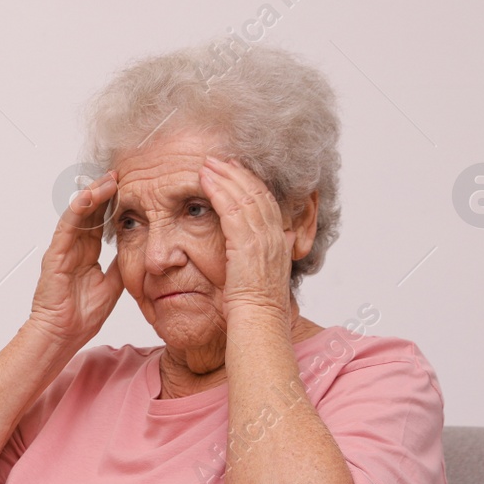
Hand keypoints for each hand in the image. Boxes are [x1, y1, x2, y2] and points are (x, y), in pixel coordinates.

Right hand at [27, 170, 124, 348]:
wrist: (63, 335)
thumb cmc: (81, 316)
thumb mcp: (113, 284)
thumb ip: (121, 263)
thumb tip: (139, 247)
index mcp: (87, 253)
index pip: (101, 220)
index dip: (114, 203)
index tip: (130, 187)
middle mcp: (74, 247)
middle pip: (90, 211)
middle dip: (105, 191)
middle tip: (121, 173)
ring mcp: (63, 249)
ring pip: (79, 213)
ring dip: (94, 194)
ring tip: (109, 178)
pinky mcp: (55, 254)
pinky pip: (67, 226)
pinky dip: (77, 209)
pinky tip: (88, 196)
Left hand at [198, 155, 294, 322]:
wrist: (259, 324)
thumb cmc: (254, 311)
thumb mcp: (259, 279)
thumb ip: (259, 260)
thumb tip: (262, 250)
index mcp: (278, 242)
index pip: (265, 203)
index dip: (249, 184)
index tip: (234, 171)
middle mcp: (275, 236)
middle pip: (257, 192)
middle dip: (237, 173)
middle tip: (218, 158)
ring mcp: (263, 238)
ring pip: (244, 195)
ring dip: (225, 176)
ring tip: (208, 163)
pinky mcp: (247, 243)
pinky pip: (231, 208)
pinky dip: (218, 190)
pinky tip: (204, 179)